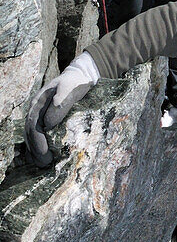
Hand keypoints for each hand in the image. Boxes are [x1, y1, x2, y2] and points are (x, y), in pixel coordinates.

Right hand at [24, 52, 99, 167]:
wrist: (80, 77)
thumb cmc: (75, 83)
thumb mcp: (70, 88)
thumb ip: (60, 103)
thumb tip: (47, 124)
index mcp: (38, 103)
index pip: (33, 124)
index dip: (37, 140)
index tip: (44, 152)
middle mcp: (36, 110)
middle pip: (30, 132)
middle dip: (36, 149)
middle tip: (44, 163)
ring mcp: (40, 115)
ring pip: (32, 135)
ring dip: (36, 150)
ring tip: (43, 164)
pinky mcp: (47, 120)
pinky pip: (40, 135)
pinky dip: (40, 146)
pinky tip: (44, 157)